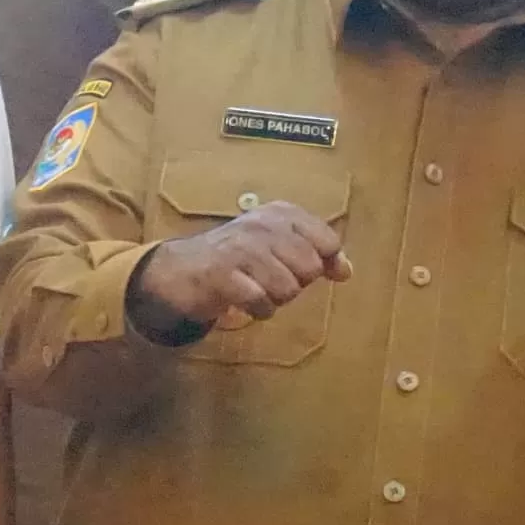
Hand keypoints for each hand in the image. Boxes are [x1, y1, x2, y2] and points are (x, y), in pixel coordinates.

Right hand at [125, 201, 348, 341]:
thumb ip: (315, 253)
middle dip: (296, 283)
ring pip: (287, 288)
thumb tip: (346, 271)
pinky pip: (261, 302)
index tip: (305, 268)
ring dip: (275, 299)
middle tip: (270, 278)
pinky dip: (257, 310)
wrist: (178, 270)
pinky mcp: (221, 274)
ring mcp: (239, 248)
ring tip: (255, 289)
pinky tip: (244, 302)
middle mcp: (260, 225)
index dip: (325, 262)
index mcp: (278, 213)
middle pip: (310, 269)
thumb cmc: (235, 258)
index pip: (327, 241)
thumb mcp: (278, 246)